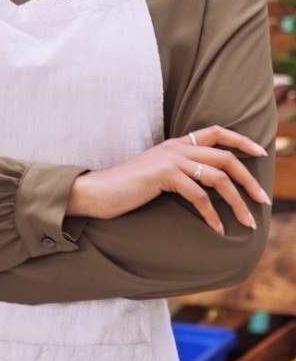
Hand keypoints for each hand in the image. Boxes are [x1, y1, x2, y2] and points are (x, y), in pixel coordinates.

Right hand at [67, 125, 270, 233]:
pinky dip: (212, 214)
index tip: (261, 153)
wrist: (96, 191)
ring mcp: (170, 159)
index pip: (216, 132)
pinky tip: (217, 228)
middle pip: (225, 156)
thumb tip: (205, 187)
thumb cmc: (125, 189)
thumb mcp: (156, 175)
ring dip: (237, 201)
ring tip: (247, 221)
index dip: (242, 140)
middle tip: (262, 201)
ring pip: (218, 176)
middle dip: (249, 180)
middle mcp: (176, 147)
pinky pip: (199, 195)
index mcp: (176, 144)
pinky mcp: (163, 175)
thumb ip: (179, 173)